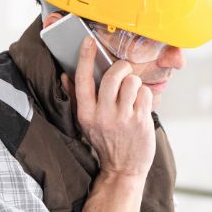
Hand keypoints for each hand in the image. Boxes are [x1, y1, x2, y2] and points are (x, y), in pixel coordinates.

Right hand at [64, 36, 155, 177]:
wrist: (123, 169)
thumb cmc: (106, 142)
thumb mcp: (86, 123)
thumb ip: (77, 98)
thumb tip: (66, 75)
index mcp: (86, 114)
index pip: (83, 79)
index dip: (86, 57)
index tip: (88, 41)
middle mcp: (103, 115)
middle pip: (113, 76)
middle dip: (121, 67)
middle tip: (124, 70)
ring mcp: (123, 119)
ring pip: (132, 83)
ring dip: (134, 83)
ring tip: (132, 93)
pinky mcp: (140, 122)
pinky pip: (145, 94)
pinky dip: (145, 95)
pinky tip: (141, 105)